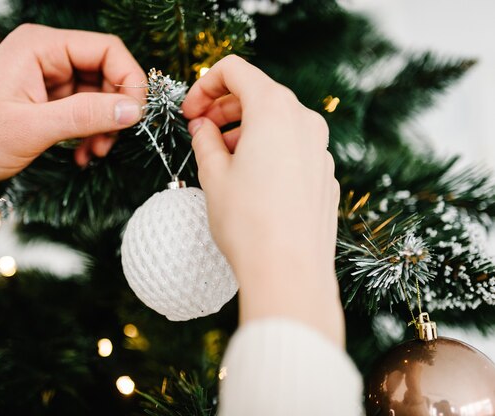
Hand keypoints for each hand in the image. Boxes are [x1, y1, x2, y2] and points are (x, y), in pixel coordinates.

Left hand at [0, 24, 145, 202]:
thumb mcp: (31, 128)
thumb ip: (85, 115)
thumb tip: (133, 109)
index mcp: (39, 47)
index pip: (105, 49)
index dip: (129, 79)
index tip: (137, 115)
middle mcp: (45, 57)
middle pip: (106, 73)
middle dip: (115, 109)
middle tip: (110, 141)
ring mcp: (46, 80)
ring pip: (98, 96)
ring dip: (103, 126)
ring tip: (93, 152)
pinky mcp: (46, 103)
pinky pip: (83, 113)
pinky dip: (89, 133)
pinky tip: (81, 155)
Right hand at [182, 56, 343, 345]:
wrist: (290, 272)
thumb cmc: (249, 223)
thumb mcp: (213, 176)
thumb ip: (204, 140)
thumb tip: (202, 127)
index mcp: (274, 110)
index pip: (236, 71)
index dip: (205, 85)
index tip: (190, 111)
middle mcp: (304, 121)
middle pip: (258, 93)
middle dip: (223, 108)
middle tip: (199, 130)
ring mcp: (319, 148)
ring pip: (277, 121)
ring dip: (244, 129)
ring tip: (220, 157)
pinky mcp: (324, 174)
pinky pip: (292, 146)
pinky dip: (267, 149)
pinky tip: (249, 178)